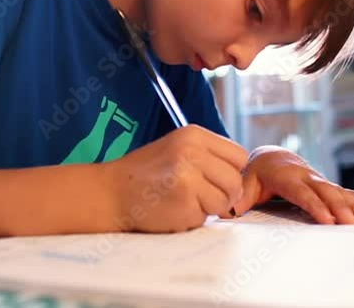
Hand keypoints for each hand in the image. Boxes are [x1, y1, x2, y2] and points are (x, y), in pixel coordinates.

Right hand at [104, 125, 247, 232]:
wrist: (110, 192)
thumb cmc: (147, 173)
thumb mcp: (178, 147)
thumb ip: (209, 156)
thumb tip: (243, 175)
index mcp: (194, 134)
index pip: (239, 156)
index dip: (232, 172)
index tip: (216, 180)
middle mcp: (192, 152)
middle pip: (235, 180)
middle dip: (224, 194)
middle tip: (201, 196)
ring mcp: (188, 177)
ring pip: (225, 201)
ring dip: (209, 208)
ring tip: (184, 200)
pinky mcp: (183, 203)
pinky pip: (205, 218)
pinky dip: (192, 219)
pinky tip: (172, 209)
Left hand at [229, 146, 353, 223]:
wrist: (270, 157)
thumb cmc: (254, 174)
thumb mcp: (244, 183)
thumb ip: (239, 196)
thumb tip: (230, 210)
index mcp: (285, 176)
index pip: (302, 193)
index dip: (315, 206)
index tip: (327, 220)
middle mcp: (306, 176)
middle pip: (326, 193)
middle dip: (340, 209)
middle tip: (352, 225)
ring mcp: (320, 180)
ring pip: (341, 193)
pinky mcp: (328, 186)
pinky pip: (349, 193)